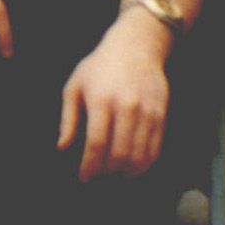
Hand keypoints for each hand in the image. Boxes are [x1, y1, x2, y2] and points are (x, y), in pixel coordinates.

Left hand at [59, 15, 174, 178]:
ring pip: (140, 155)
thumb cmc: (99, 67)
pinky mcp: (162, 115)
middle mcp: (127, 108)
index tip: (83, 177)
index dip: (89, 166)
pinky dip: (144, 164)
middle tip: (98, 177)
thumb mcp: (75, 86)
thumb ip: (69, 119)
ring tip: (114, 175)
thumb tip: (62, 147)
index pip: (96, 143)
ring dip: (126, 172)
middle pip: (120, 154)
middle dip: (107, 172)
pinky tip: (132, 168)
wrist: (136, 47)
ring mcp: (148, 112)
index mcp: (101, 100)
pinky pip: (155, 149)